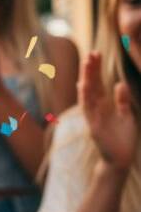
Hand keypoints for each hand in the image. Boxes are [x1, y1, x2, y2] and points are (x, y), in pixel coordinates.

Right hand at [79, 52, 137, 170]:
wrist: (121, 158)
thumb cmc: (123, 138)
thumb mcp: (127, 116)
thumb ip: (123, 101)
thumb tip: (120, 83)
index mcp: (105, 104)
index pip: (98, 82)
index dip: (96, 69)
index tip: (95, 53)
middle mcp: (96, 108)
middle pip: (91, 84)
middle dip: (90, 69)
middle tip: (90, 53)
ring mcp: (93, 116)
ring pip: (87, 93)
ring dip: (86, 78)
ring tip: (86, 64)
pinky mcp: (94, 125)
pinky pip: (88, 109)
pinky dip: (85, 97)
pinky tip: (84, 85)